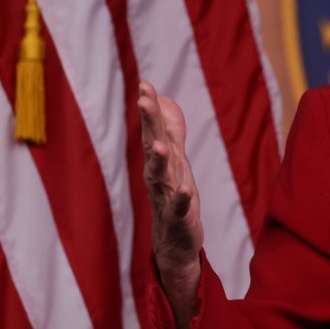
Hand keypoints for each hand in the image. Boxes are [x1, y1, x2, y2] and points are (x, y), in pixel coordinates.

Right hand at [138, 81, 203, 328]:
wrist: (175, 244)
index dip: (150, 108)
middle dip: (148, 123)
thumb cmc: (175, 197)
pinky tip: (186, 189)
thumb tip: (165, 98)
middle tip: (143, 98)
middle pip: (153, 145)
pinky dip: (182, 198)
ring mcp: (167, 198)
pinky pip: (178, 208)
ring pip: (160, 176)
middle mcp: (159, 177)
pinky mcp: (179, 219)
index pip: (153, 130)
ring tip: (158, 145)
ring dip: (159, 161)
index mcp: (160, 162)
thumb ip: (171, 129)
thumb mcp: (175, 160)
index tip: (144, 84)